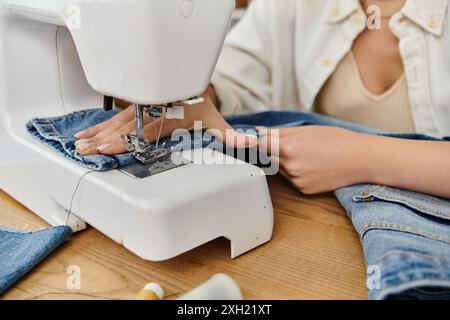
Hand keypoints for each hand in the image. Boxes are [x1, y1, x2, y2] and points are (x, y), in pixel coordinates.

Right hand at [74, 87, 257, 154]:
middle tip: (87, 150)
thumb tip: (251, 141)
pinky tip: (86, 133)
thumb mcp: (216, 120)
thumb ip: (232, 135)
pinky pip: (114, 117)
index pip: (145, 132)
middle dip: (105, 139)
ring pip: (116, 122)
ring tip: (80, 144)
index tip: (109, 148)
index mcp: (169, 118)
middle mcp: (151, 113)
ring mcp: (141, 109)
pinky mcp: (134, 108)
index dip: (126, 140)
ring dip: (98, 133)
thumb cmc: (200, 104)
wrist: (191, 81)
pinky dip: (99, 126)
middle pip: (126, 128)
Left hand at [259, 126, 370, 193]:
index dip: (259, 141)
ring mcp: (296, 180)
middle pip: (268, 158)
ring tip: (306, 154)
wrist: (360, 159)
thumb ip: (278, 132)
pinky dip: (295, 173)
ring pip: (279, 169)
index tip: (259, 139)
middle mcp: (289, 166)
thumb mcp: (306, 131)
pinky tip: (312, 166)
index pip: (260, 145)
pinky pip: (291, 180)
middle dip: (273, 151)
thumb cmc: (335, 140)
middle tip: (291, 145)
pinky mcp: (303, 190)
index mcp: (288, 148)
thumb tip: (257, 131)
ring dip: (284, 162)